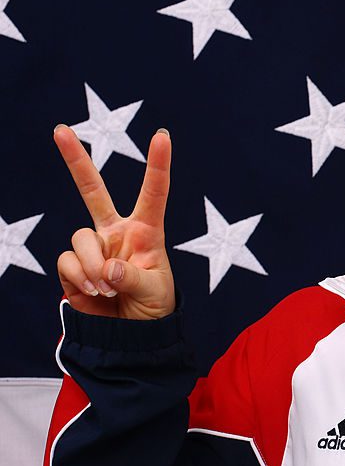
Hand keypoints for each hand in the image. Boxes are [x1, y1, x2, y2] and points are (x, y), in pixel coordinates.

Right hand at [54, 125, 175, 319]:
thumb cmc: (153, 308)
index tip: (162, 135)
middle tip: (60, 129)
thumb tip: (108, 270)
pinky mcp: (72, 267)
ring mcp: (92, 248)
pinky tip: (94, 292)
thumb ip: (135, 278)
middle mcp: (116, 233)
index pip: (153, 193)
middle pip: (92, 190)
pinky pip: (67, 263)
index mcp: (146, 231)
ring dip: (92, 265)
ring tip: (108, 288)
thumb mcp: (156, 292)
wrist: (131, 336)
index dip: (157, 164)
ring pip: (79, 238)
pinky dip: (80, 278)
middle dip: (76, 160)